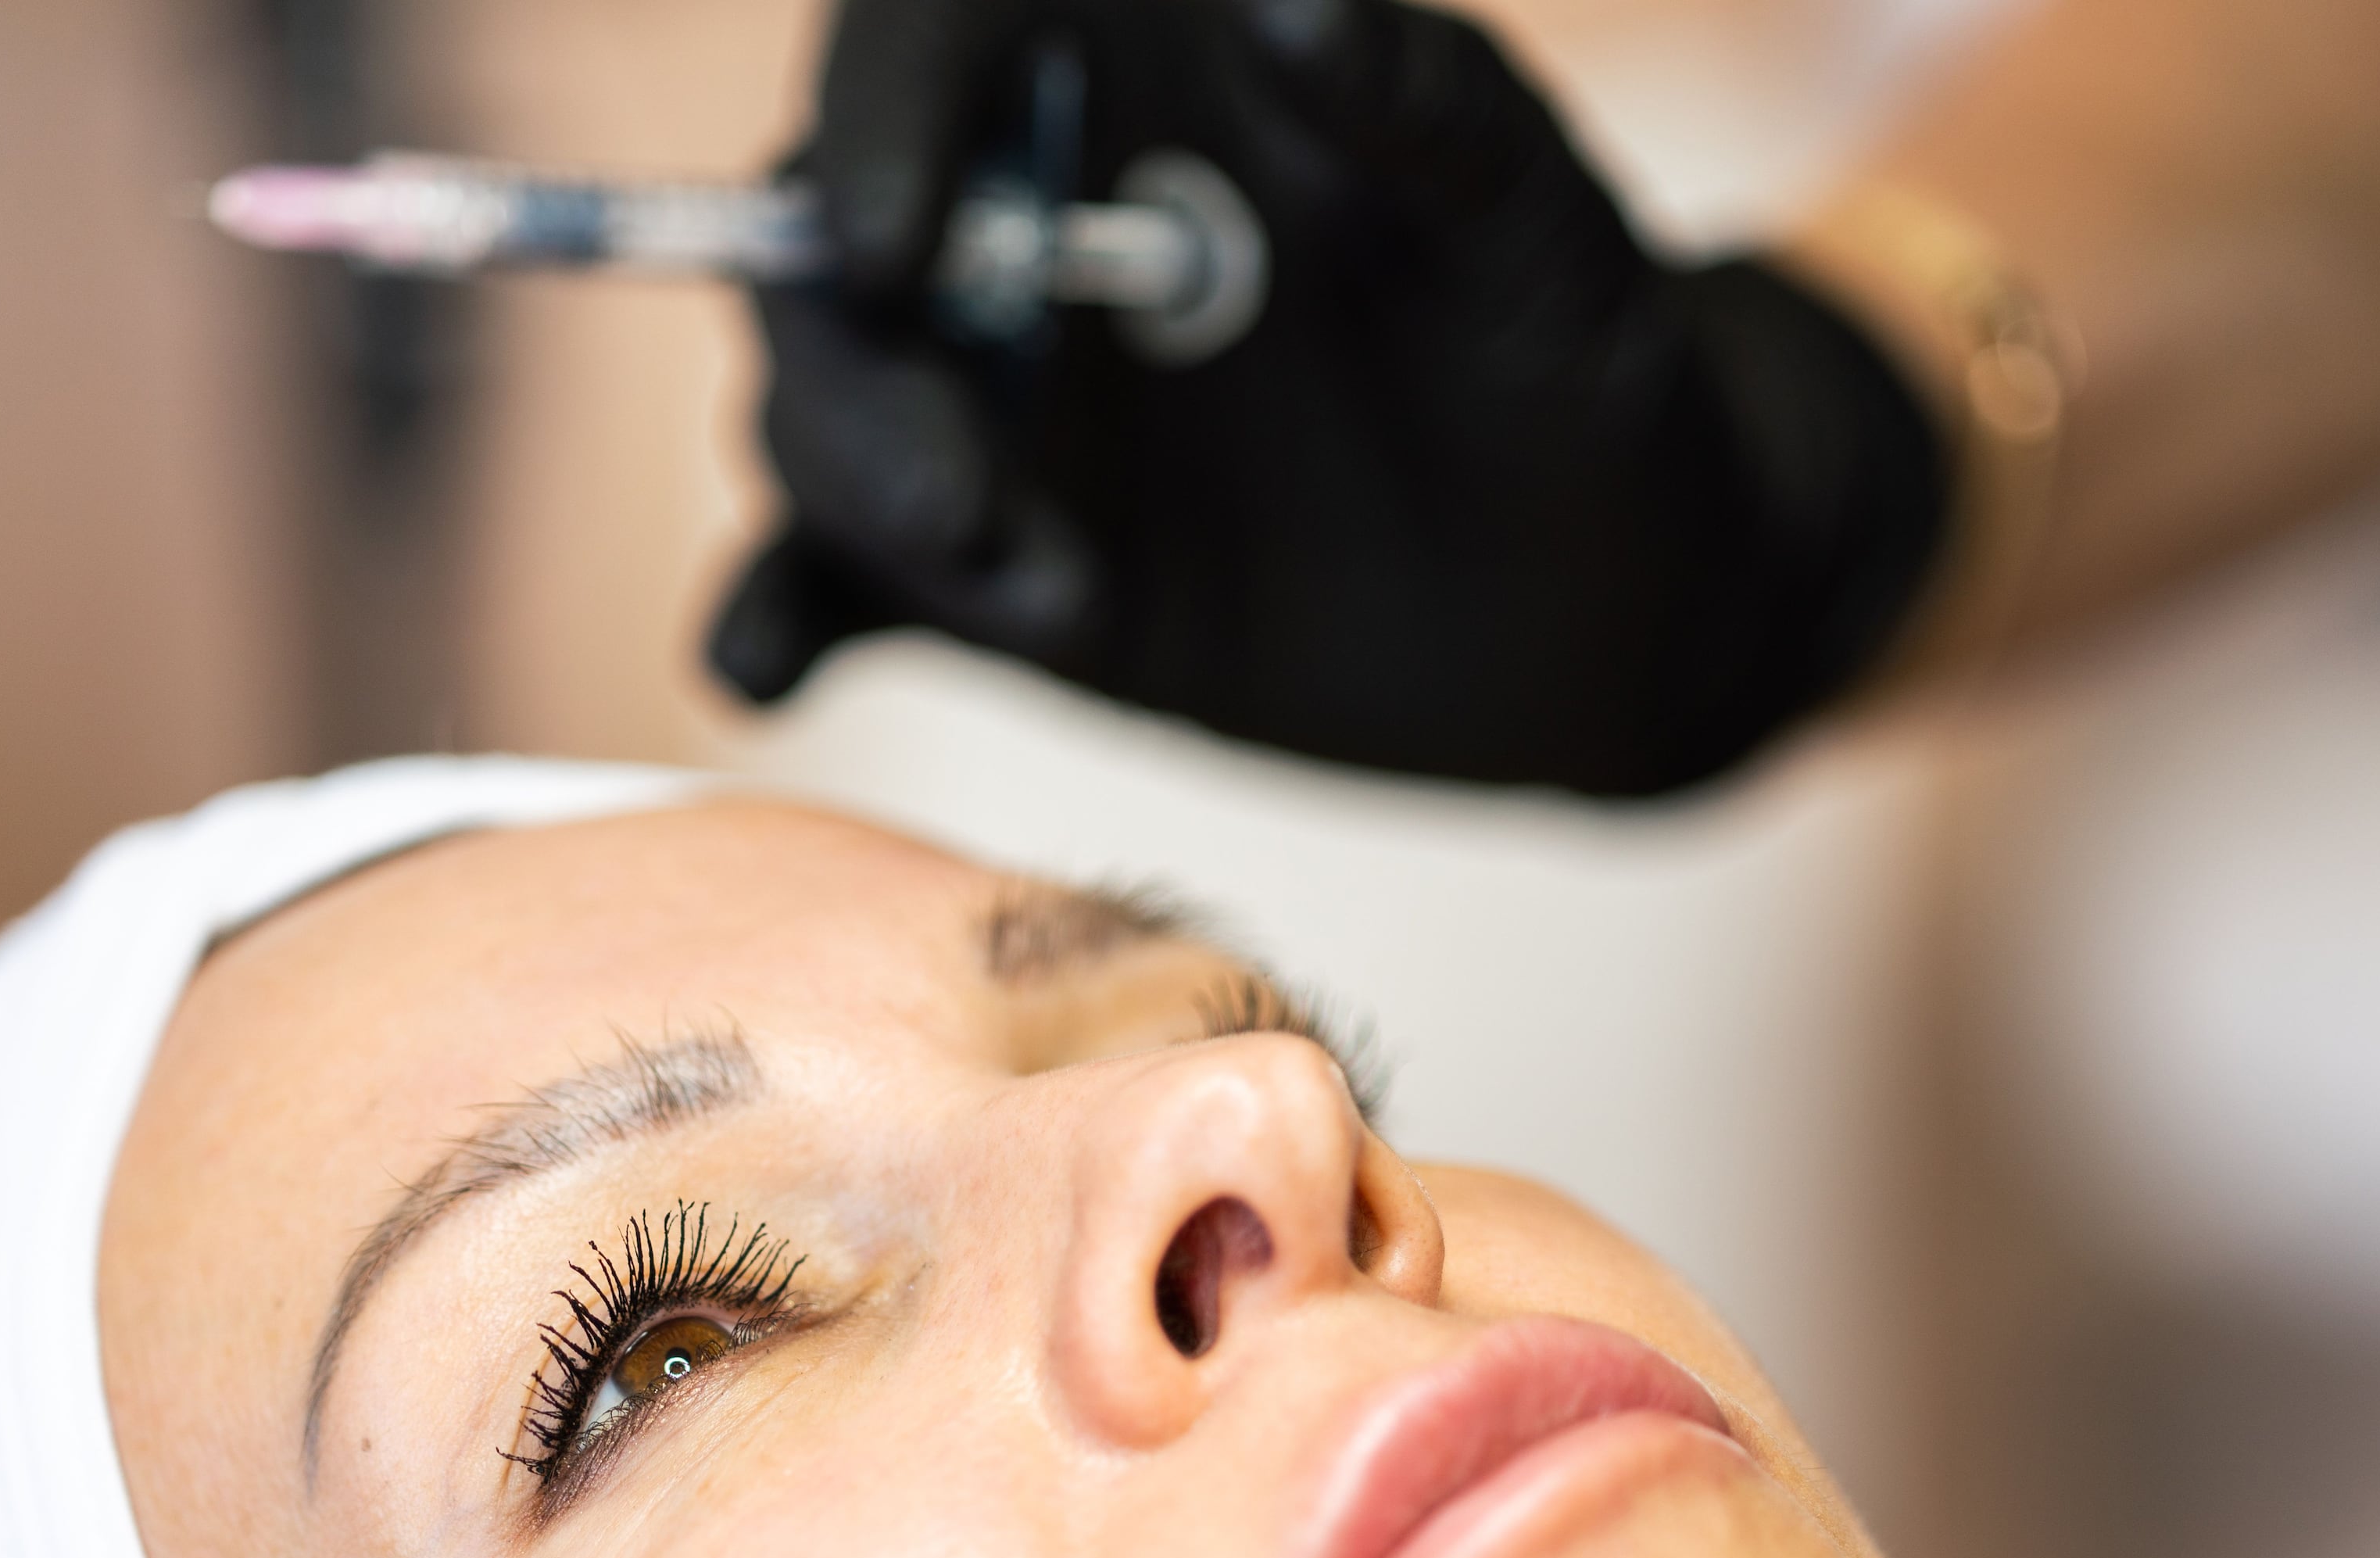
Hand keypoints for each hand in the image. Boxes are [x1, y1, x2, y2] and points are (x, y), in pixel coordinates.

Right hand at [707, 0, 1946, 797]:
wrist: (1614, 606)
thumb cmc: (1589, 369)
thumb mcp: (1545, 240)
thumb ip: (1429, 114)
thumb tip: (1290, 3)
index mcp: (1142, 72)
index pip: (943, 37)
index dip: (884, 115)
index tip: (896, 242)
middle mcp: (1024, 222)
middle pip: (828, 249)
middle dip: (858, 374)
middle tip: (964, 505)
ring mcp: (995, 398)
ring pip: (821, 413)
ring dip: (874, 505)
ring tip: (1061, 600)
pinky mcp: (986, 557)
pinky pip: (834, 575)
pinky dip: (779, 611)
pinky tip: (765, 668)